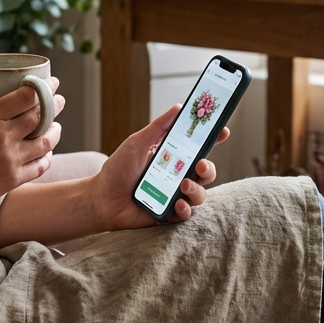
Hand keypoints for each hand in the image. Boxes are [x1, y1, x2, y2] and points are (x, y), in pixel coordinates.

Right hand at [0, 74, 64, 219]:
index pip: (26, 97)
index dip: (43, 87)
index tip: (51, 82)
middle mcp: (3, 137)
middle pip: (40, 116)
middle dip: (54, 105)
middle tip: (58, 99)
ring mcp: (11, 160)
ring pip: (46, 141)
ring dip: (55, 130)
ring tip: (56, 124)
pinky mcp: (14, 179)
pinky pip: (40, 165)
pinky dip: (47, 156)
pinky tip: (46, 151)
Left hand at [91, 105, 228, 231]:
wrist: (100, 199)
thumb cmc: (117, 169)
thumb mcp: (136, 144)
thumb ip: (158, 128)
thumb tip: (179, 107)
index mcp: (172, 157)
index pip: (198, 147)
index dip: (213, 139)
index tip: (223, 130)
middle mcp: (177, 176)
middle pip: (206, 172)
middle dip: (209, 168)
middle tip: (201, 164)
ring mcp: (175, 195)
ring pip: (200, 193)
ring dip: (196, 189)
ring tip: (183, 185)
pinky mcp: (169, 215)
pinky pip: (187, 213)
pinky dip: (185, 208)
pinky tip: (177, 203)